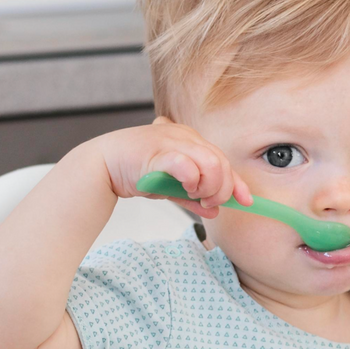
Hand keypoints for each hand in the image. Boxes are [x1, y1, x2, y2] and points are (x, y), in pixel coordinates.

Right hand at [100, 117, 251, 218]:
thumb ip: (192, 198)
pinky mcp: (159, 151)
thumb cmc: (137, 172)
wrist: (103, 166)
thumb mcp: (172, 188)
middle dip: (221, 189)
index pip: (223, 161)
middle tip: (209, 204)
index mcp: (190, 140)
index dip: (237, 182)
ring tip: (196, 197)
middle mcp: (185, 136)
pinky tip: (187, 189)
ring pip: (211, 163)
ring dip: (210, 186)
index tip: (246, 201)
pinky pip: (187, 164)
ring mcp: (173, 141)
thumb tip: (214, 212)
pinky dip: (193, 180)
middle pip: (221, 163)